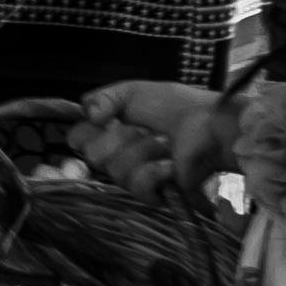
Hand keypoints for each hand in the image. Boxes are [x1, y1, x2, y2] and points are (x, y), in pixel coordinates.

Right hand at [75, 78, 237, 198]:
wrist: (209, 124)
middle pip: (92, 155)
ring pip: (115, 170)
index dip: (88, 131)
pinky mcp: (154, 194)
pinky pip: (137, 186)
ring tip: (165, 142)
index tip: (107, 119)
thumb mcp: (132, 91)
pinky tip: (169, 164)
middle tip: (144, 128)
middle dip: (119, 137)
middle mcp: (117, 155)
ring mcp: (134, 176)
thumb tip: (88, 116)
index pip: (77, 139)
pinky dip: (153, 171)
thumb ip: (102, 97)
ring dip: (143, 150)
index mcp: (108, 131)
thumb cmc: (174, 106)